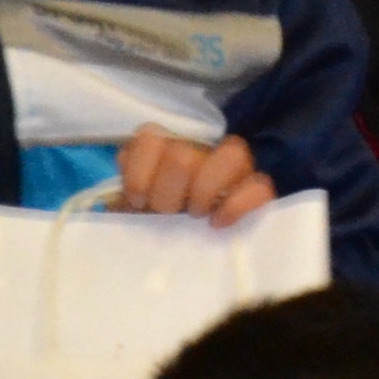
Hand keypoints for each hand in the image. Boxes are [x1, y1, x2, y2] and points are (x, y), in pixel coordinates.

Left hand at [106, 123, 277, 227]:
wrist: (187, 242)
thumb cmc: (158, 216)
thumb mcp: (133, 204)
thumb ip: (125, 194)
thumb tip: (119, 202)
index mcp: (164, 143)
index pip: (150, 136)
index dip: (140, 173)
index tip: (139, 201)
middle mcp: (199, 145)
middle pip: (183, 157)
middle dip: (168, 194)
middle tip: (167, 213)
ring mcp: (234, 164)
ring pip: (230, 156)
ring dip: (203, 193)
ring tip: (195, 215)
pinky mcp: (258, 185)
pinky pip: (259, 185)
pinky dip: (236, 206)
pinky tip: (218, 223)